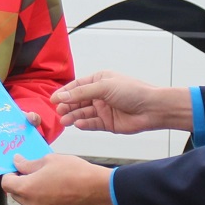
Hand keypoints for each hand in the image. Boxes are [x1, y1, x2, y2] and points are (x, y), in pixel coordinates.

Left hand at [2, 154, 111, 204]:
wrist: (97, 188)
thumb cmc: (73, 171)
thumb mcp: (49, 160)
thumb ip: (29, 163)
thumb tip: (17, 162)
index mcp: (27, 189)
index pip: (6, 183)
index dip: (9, 173)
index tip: (18, 166)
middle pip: (16, 194)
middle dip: (21, 182)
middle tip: (33, 169)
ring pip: (30, 201)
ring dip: (34, 190)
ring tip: (50, 177)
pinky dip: (46, 198)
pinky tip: (59, 187)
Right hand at [52, 70, 191, 133]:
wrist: (152, 109)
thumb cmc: (133, 91)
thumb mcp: (104, 87)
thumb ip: (81, 92)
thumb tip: (62, 95)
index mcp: (100, 80)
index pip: (77, 86)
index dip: (64, 92)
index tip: (52, 99)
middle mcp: (100, 94)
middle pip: (78, 100)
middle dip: (67, 105)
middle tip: (58, 111)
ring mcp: (104, 109)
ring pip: (83, 113)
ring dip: (73, 116)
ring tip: (65, 120)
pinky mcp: (107, 123)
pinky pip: (92, 123)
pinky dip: (84, 124)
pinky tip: (78, 124)